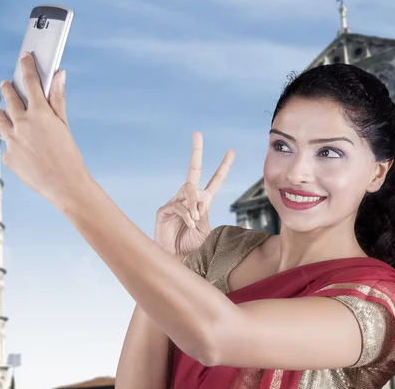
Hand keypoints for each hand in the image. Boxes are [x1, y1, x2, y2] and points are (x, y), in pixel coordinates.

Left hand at [0, 51, 90, 208]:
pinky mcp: (7, 157)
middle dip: (8, 88)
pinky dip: (12, 142)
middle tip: (7, 83)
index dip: (27, 66)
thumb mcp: (64, 125)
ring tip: (6, 113)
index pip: (30, 81)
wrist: (64, 185)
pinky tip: (23, 147)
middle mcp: (21, 124)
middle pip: (9, 97)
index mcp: (39, 113)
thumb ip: (58, 99)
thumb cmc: (69, 155)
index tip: (25, 57)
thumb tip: (59, 75)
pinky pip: (6, 144)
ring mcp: (11, 141)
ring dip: (2, 113)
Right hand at [154, 132, 234, 255]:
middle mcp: (189, 198)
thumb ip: (203, 213)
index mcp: (204, 202)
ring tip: (195, 221)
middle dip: (196, 151)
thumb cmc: (193, 246)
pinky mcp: (164, 210)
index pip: (215, 180)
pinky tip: (190, 224)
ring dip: (194, 206)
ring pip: (189, 191)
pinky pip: (179, 205)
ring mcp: (175, 202)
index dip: (223, 166)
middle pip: (193, 170)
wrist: (178, 260)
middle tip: (197, 133)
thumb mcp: (205, 229)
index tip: (230, 152)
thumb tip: (197, 200)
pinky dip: (187, 215)